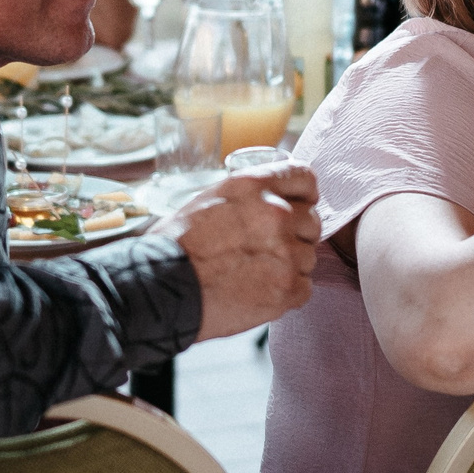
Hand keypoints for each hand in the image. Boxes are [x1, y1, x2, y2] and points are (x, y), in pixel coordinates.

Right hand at [155, 163, 320, 338]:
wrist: (162, 288)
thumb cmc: (176, 247)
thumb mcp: (209, 199)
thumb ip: (248, 198)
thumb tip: (270, 201)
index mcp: (255, 187)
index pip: (305, 179)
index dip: (304, 195)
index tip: (298, 207)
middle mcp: (276, 214)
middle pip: (312, 222)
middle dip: (294, 236)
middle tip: (265, 250)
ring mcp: (285, 253)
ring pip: (309, 257)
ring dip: (289, 266)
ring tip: (254, 273)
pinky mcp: (287, 289)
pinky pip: (305, 287)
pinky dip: (287, 293)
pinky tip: (258, 291)